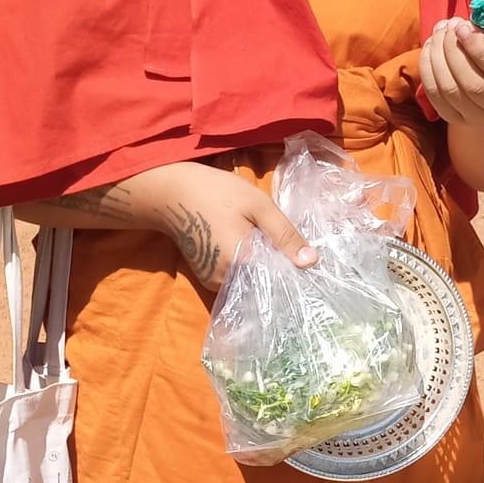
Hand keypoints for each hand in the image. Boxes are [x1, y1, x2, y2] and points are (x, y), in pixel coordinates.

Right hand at [74, 162, 314, 291]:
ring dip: (264, 275)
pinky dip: (248, 273)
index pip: (279, 284)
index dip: (296, 276)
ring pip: (250, 288)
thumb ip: (285, 235)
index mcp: (242, 263)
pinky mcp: (207, 280)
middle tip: (298, 261)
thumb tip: (311, 263)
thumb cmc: (216, 193)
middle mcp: (226, 281)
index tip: (313, 272)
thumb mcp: (258, 205)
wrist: (171, 193)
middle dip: (281, 277)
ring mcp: (213, 283)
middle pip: (264, 289)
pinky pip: (236, 283)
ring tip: (279, 257)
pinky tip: (257, 257)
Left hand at [420, 17, 483, 128]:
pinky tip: (431, 49)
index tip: (462, 27)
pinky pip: (436, 98)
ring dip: (437, 58)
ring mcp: (483, 119)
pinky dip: (428, 70)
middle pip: (474, 86)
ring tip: (438, 33)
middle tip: (447, 26)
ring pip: (451, 91)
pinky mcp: (459, 121)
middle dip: (453, 51)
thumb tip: (463, 28)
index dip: (479, 49)